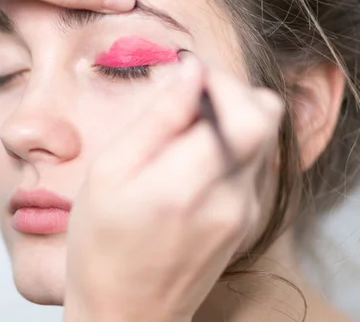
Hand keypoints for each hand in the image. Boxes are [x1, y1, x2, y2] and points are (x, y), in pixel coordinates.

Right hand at [63, 58, 283, 321]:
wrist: (126, 311)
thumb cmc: (102, 245)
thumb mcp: (109, 173)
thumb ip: (156, 120)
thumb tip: (189, 73)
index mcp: (188, 184)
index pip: (244, 110)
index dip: (220, 78)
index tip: (187, 71)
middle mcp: (231, 198)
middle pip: (266, 116)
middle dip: (231, 90)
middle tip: (189, 92)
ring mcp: (244, 212)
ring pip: (261, 136)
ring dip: (228, 116)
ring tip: (181, 129)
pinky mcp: (246, 220)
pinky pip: (250, 162)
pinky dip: (226, 145)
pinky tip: (189, 159)